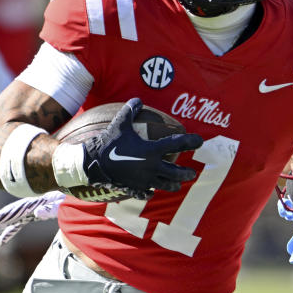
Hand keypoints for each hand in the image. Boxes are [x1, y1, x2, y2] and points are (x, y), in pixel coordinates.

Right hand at [0, 190, 65, 244]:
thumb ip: (50, 209)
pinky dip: (8, 233)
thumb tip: (37, 212)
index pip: (13, 211)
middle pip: (7, 215)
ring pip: (9, 221)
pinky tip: (1, 242)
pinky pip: (17, 226)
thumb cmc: (65, 202)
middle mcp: (26, 208)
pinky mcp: (31, 217)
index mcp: (31, 204)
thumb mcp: (60, 204)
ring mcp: (28, 212)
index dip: (0, 217)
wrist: (71, 198)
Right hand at [83, 98, 203, 191]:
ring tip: (178, 185)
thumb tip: (137, 99)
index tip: (200, 141)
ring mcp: (144, 180)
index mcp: (152, 150)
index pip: (177, 144)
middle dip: (186, 173)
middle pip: (176, 172)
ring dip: (173, 184)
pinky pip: (146, 193)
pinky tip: (151, 192)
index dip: (191, 141)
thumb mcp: (120, 123)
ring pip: (164, 185)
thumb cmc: (109, 141)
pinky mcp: (135, 188)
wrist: (93, 162)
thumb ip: (130, 110)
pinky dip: (149, 193)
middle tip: (192, 173)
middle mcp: (152, 167)